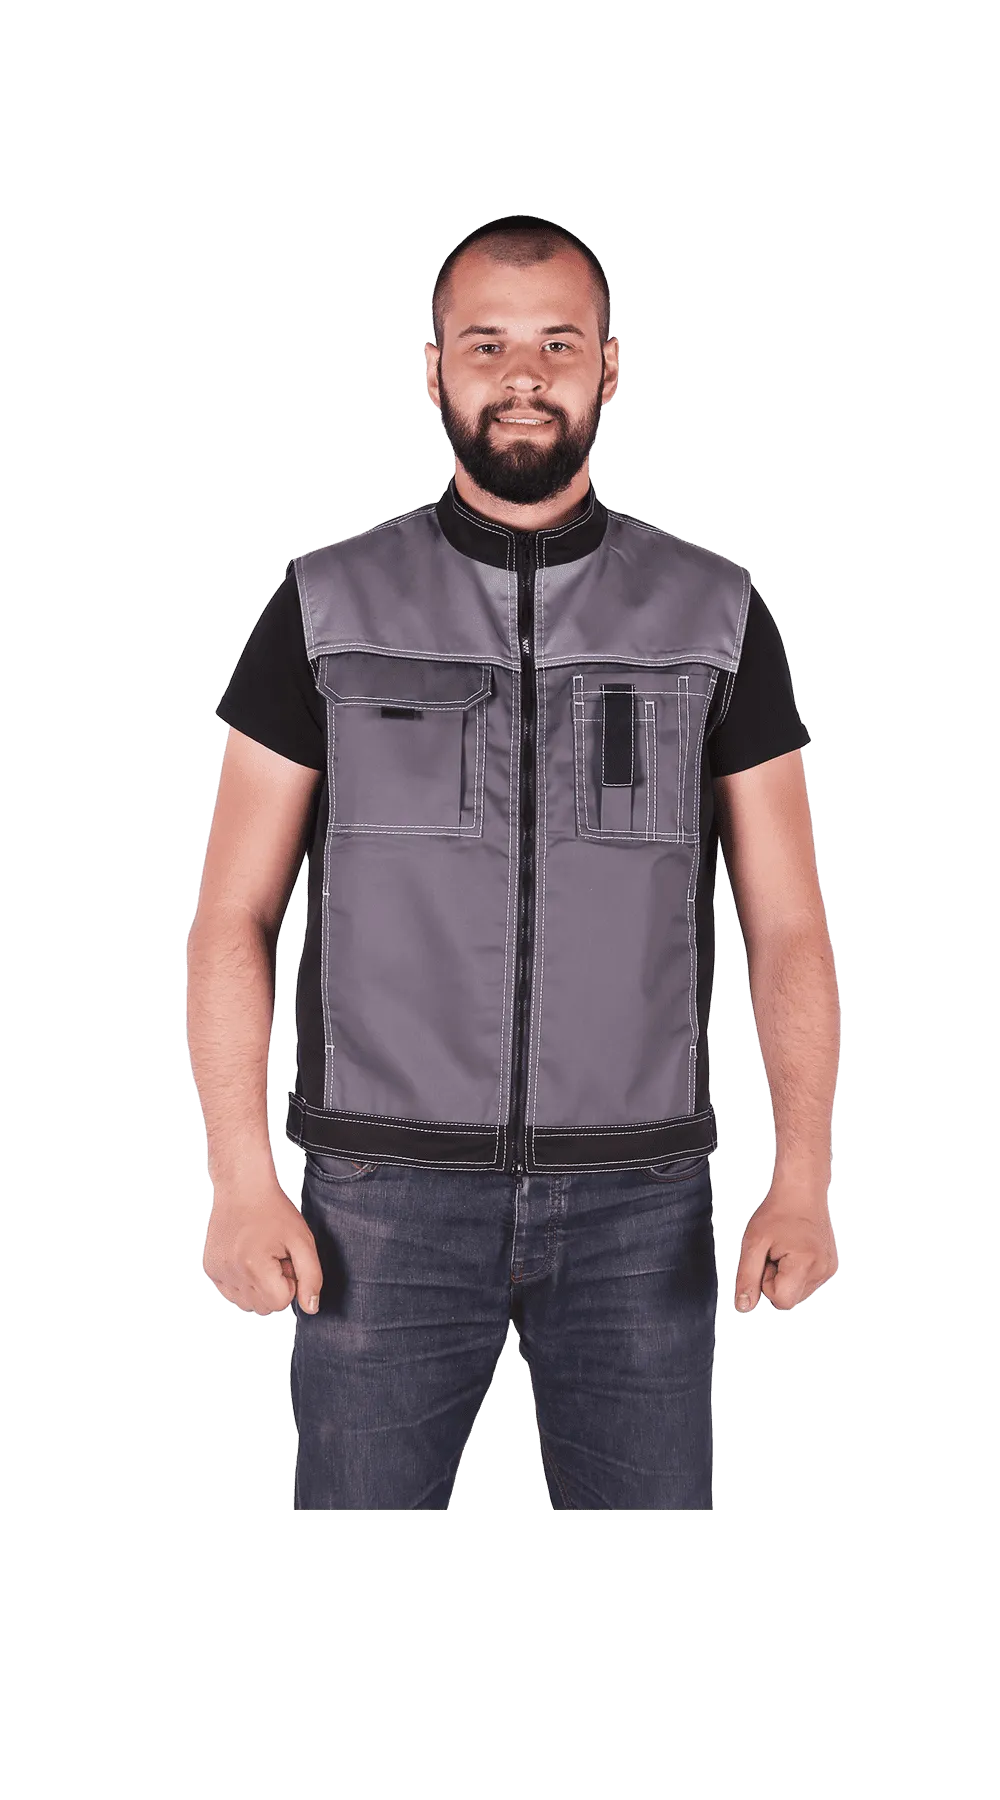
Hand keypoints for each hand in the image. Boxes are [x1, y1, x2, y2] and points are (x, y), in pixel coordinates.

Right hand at [204, 1172, 323, 1315]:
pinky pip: (233, 1293)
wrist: (243, 1189)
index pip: (281, 1302)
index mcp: (254, 1266)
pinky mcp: (211, 1269)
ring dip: (260, 1286)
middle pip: (265, 1307)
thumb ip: (311, 1277)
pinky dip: (244, 1282)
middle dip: (276, 1286)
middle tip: (275, 1256)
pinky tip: (248, 1258)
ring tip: (262, 1257)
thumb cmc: (274, 1211)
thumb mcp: (303, 1240)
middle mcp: (231, 1272)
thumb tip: (311, 1308)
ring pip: (248, 1304)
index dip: (290, 1282)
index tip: (286, 1259)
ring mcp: (218, 1272)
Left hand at [734, 1170, 837, 1311]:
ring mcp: (827, 1269)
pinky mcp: (828, 1266)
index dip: (767, 1282)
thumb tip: (744, 1305)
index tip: (767, 1260)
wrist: (801, 1192)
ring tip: (784, 1249)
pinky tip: (794, 1250)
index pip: (781, 1300)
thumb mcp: (754, 1244)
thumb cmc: (779, 1212)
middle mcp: (822, 1270)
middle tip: (775, 1252)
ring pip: (796, 1291)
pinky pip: (805, 1281)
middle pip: (789, 1298)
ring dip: (785, 1275)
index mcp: (806, 1264)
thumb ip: (747, 1278)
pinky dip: (795, 1271)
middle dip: (775, 1279)